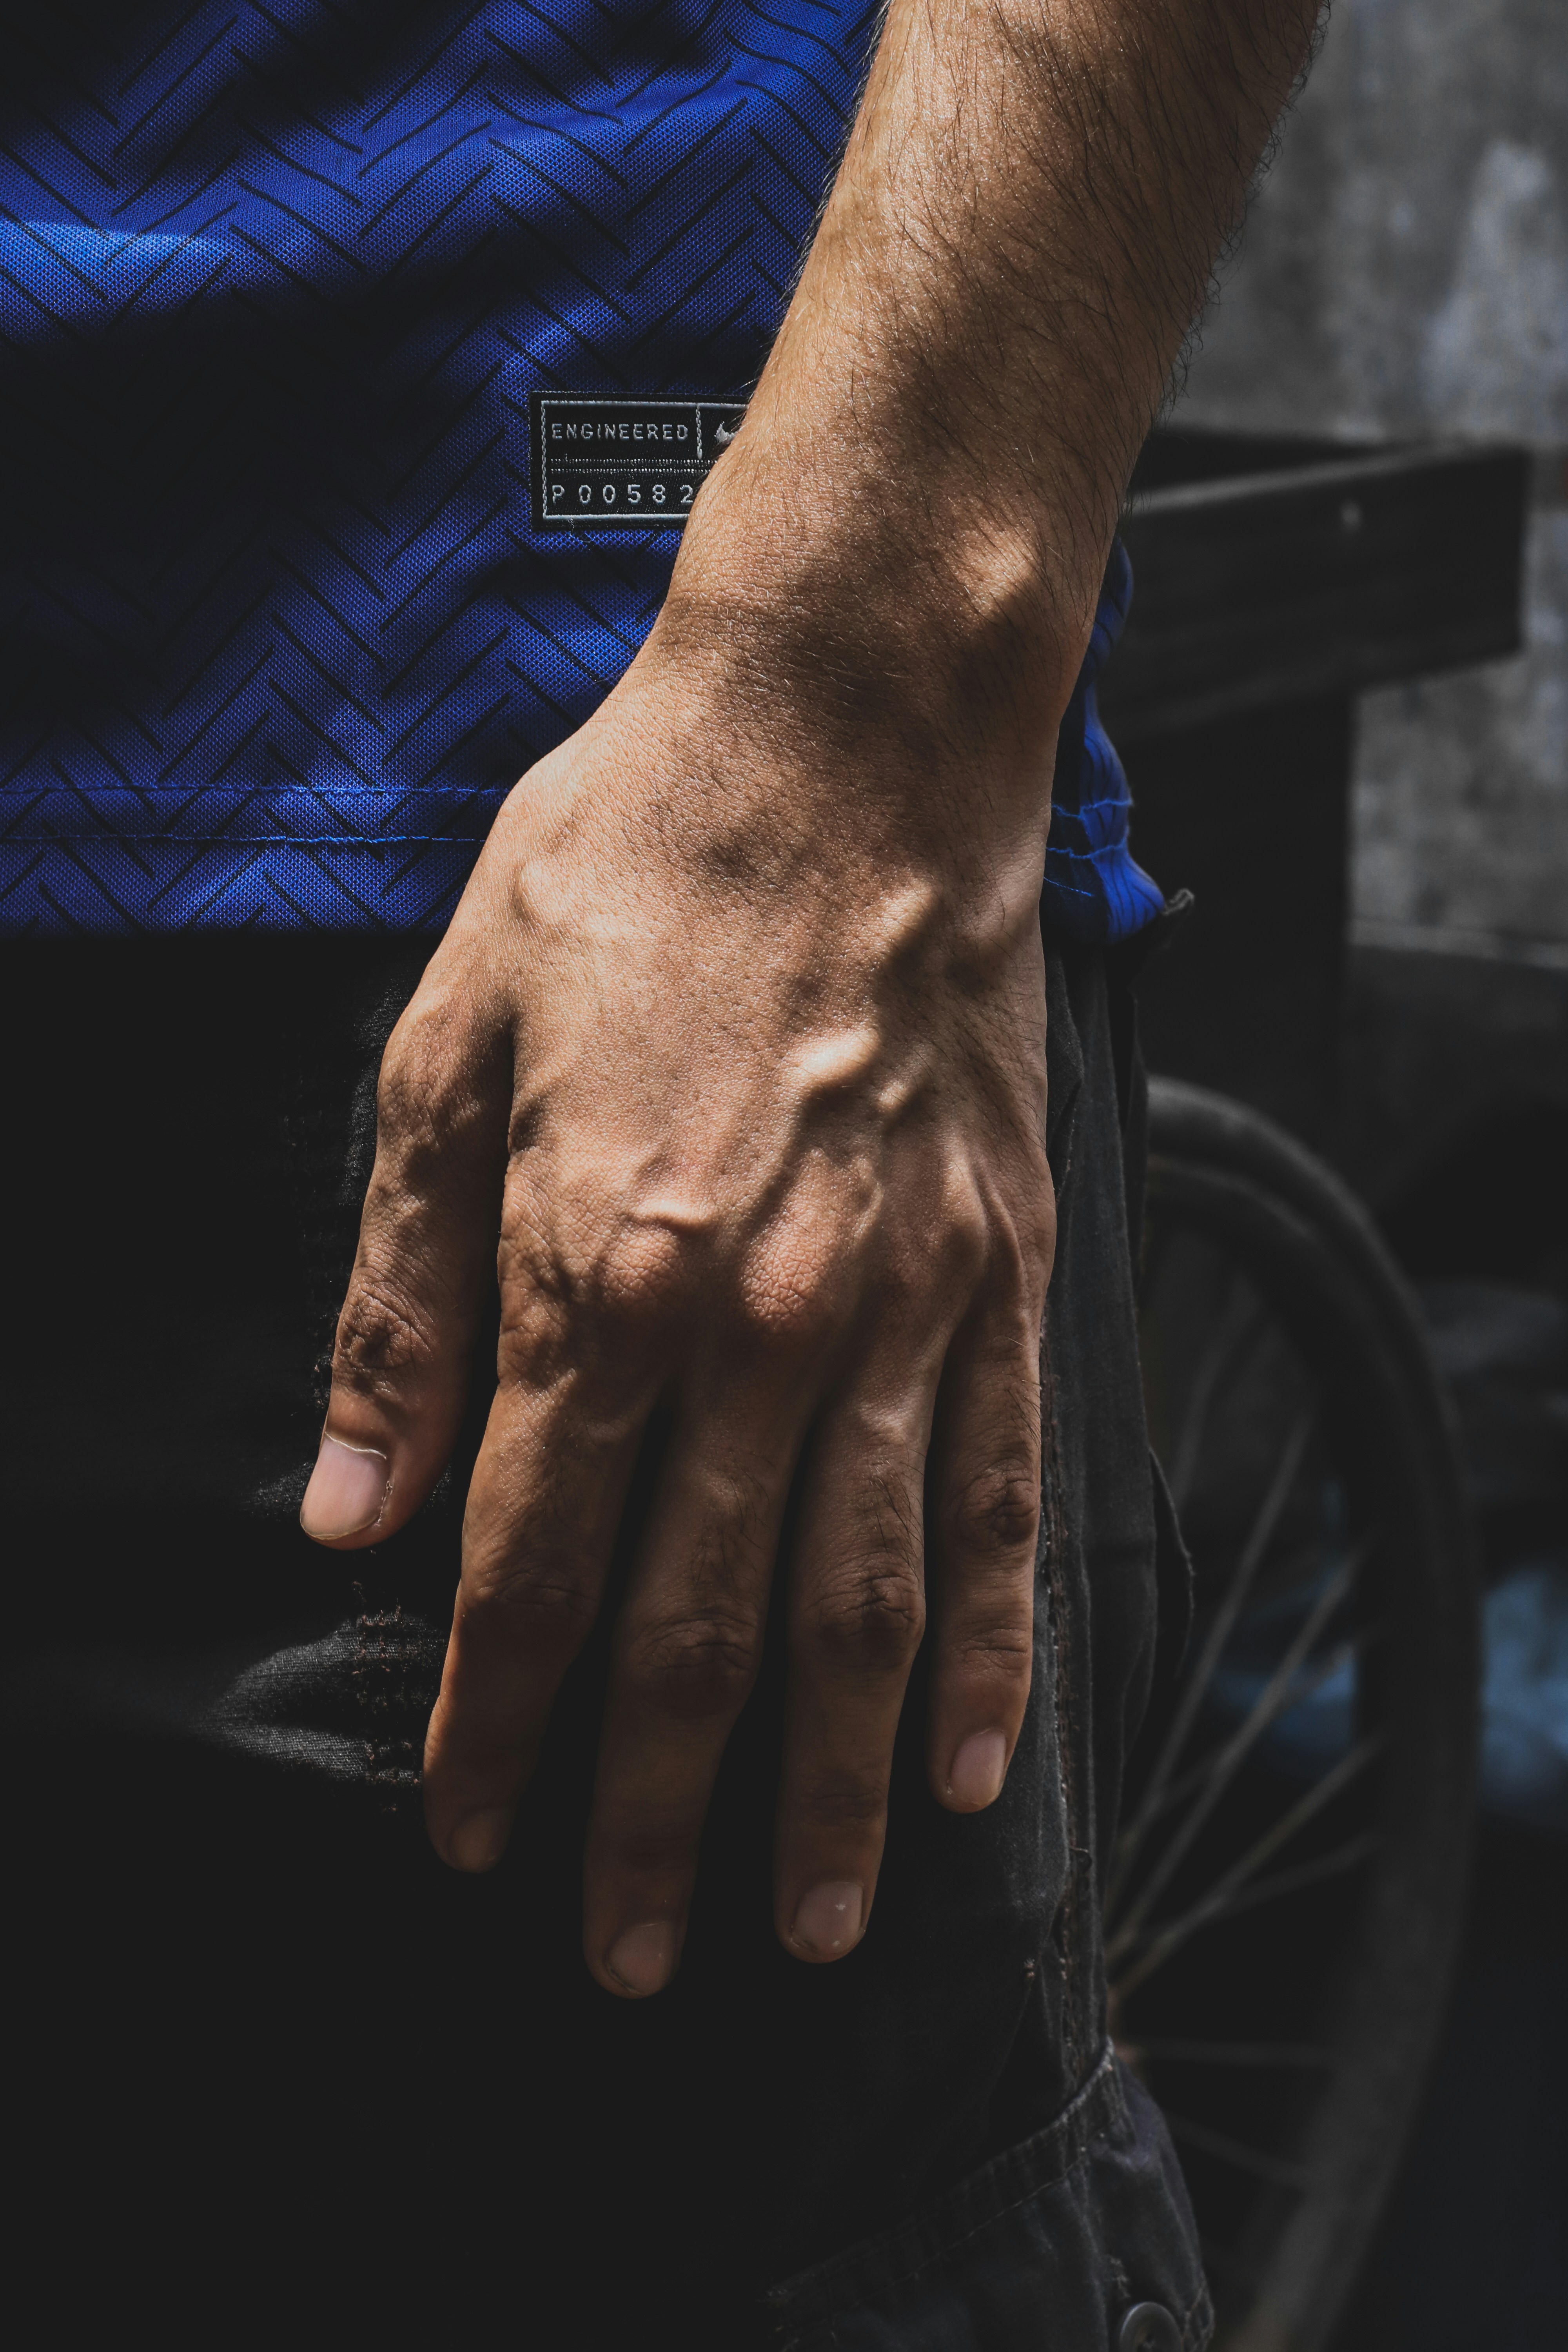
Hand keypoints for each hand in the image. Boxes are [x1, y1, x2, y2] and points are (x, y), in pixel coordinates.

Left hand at [297, 0, 1318, 1992]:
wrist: (845, 738)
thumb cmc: (631, 870)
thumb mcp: (442, 1049)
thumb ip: (400, 1296)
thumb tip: (353, 1503)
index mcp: (601, 1263)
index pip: (527, 1559)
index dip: (488, 1718)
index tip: (466, 1833)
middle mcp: (763, 1317)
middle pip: (693, 1623)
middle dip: (644, 1806)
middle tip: (621, 1949)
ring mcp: (905, 1303)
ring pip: (863, 1602)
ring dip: (830, 1784)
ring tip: (807, 1921)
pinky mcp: (1006, 1270)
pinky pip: (1005, 1496)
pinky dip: (992, 1645)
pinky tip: (975, 1760)